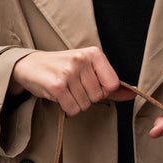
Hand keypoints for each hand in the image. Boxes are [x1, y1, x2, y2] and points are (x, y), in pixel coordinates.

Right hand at [9, 47, 135, 116]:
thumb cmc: (61, 67)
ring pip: (85, 105)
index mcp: (93, 53)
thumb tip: (132, 94)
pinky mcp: (57, 85)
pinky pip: (72, 109)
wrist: (30, 65)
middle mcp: (82, 60)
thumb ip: (109, 84)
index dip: (102, 91)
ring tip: (64, 90)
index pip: (113, 84)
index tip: (88, 85)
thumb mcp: (87, 70)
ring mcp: (69, 72)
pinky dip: (66, 108)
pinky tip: (58, 96)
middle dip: (86, 98)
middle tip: (72, 87)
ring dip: (75, 103)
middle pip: (98, 97)